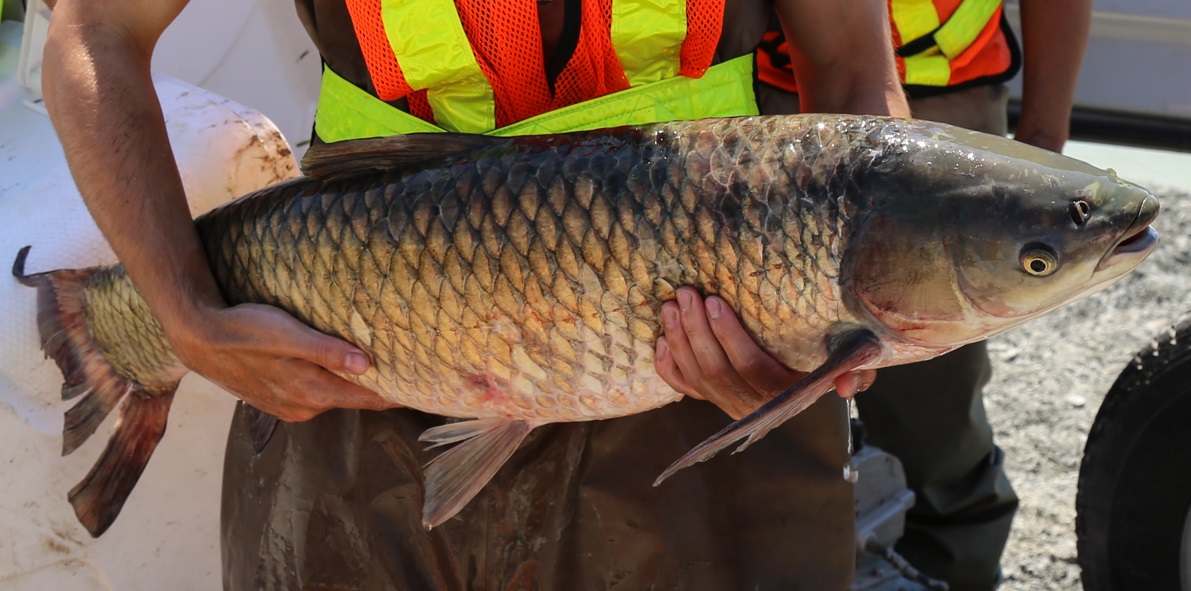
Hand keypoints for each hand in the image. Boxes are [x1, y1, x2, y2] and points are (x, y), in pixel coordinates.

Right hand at [168, 303, 398, 421]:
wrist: (198, 338)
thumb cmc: (243, 330)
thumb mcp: (287, 335)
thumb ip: (326, 350)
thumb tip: (367, 365)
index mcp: (312, 394)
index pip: (371, 398)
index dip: (400, 392)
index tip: (428, 385)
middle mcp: (304, 407)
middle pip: (356, 398)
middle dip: (383, 386)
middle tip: (415, 369)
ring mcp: (290, 406)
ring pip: (336, 395)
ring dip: (357, 383)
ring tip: (385, 364)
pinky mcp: (277, 398)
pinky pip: (316, 392)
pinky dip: (333, 381)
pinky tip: (340, 365)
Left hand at [654, 287, 874, 419]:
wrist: (810, 381)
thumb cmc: (829, 358)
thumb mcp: (850, 361)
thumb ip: (857, 368)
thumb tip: (845, 386)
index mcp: (783, 394)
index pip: (750, 367)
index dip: (728, 336)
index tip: (715, 303)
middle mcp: (753, 406)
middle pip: (715, 371)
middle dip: (696, 330)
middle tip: (685, 293)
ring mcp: (729, 406)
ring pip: (696, 377)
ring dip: (679, 340)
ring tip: (671, 306)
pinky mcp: (713, 401)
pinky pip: (682, 388)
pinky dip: (668, 366)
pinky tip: (660, 340)